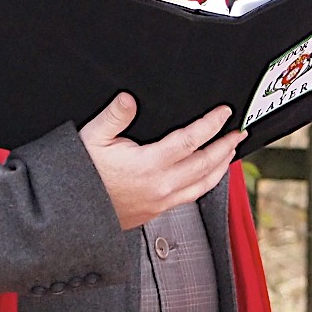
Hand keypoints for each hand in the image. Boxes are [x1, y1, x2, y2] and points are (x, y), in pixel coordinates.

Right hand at [79, 95, 243, 230]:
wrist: (72, 213)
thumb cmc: (81, 175)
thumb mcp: (92, 137)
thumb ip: (114, 116)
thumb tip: (129, 98)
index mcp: (148, 165)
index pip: (190, 140)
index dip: (211, 124)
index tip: (224, 113)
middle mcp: (160, 186)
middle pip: (205, 164)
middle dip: (225, 146)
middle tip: (239, 132)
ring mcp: (161, 201)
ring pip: (203, 185)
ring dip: (222, 167)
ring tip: (231, 153)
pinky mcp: (157, 211)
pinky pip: (191, 198)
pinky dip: (207, 184)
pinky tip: (208, 177)